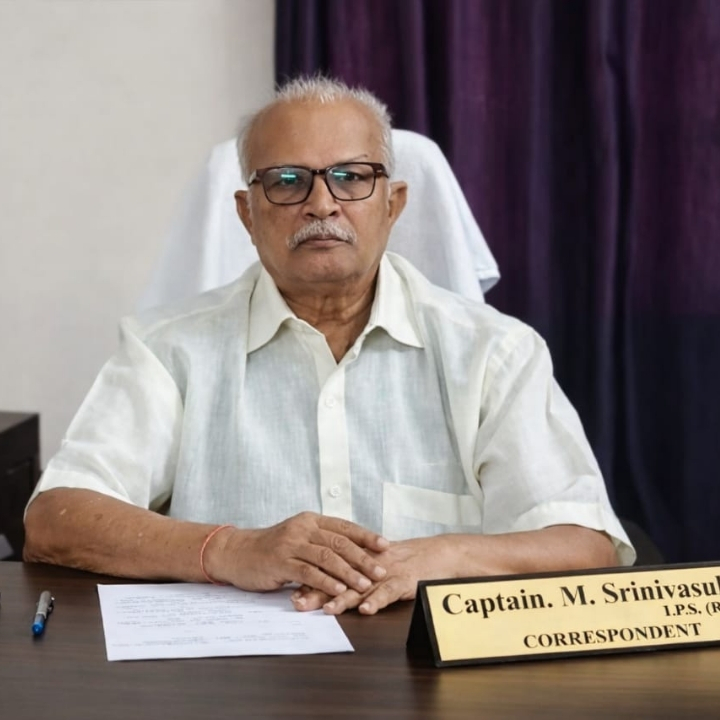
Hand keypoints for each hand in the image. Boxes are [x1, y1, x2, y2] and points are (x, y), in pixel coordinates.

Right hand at [205, 512, 388, 595]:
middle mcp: (302, 528)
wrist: (236, 552)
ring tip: (365, 584)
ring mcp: (291, 544)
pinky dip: (326, 581)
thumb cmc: (270, 548)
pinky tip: (338, 590)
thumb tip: (352, 550)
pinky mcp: (281, 562)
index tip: (385, 545)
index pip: (344, 527)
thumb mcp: (297, 537)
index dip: (366, 536)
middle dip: (363, 557)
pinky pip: (308, 572)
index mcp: (310, 520)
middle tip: (380, 570)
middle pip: (339, 542)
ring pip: (326, 557)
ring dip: (348, 572)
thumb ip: (320, 541)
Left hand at [291, 536, 453, 614]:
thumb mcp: (373, 565)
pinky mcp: (404, 580)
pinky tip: (367, 610)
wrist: (435, 554)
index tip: (290, 591)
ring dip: (344, 598)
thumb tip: (320, 584)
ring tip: (328, 609)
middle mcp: (368, 565)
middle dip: (317, 591)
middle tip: (298, 603)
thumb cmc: (403, 561)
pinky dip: (377, 600)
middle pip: (339, 577)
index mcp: (359, 559)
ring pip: (361, 586)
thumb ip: (350, 572)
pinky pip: (389, 592)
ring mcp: (386, 573)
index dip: (310, 579)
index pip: (329, 568)